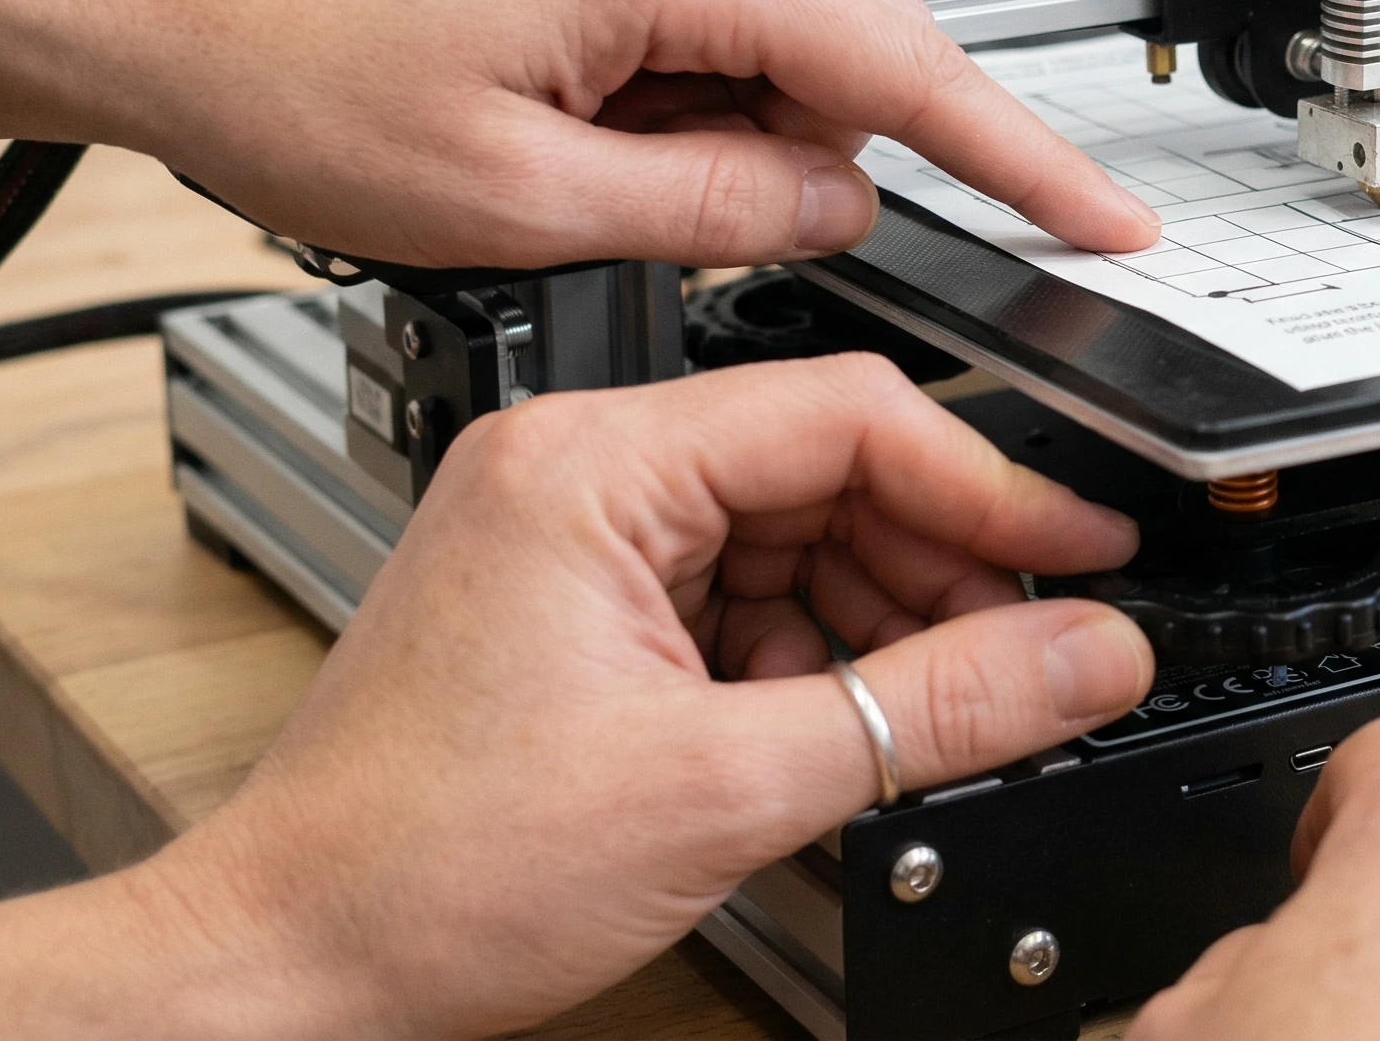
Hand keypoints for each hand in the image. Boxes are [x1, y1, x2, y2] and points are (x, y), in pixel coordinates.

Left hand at [0, 0, 1159, 267]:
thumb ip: (716, 211)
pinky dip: (697, 93)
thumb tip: (837, 210)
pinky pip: (718, 12)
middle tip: (729, 231)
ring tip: (605, 182)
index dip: (1022, 155)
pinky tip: (600, 139)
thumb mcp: (524, 204)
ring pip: (786, 33)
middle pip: (857, 39)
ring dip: (745, 131)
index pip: (905, 65)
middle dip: (829, 156)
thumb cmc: (293, 78)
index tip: (1108, 216)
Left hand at [0, 355, 1155, 1038]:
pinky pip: (749, 593)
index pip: (848, 413)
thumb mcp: (729, 786)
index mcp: (593, 462)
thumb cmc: (427, 864)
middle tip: (1040, 649)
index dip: (989, 486)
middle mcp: (580, 470)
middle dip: (943, 566)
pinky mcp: (584, 604)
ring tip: (950, 708)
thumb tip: (1088, 654)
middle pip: (832, 470)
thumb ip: (937, 708)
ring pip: (800, 536)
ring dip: (886, 620)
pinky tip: (854, 725)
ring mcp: (578, 536)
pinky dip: (819, 655)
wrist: (292, 965)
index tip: (1084, 548)